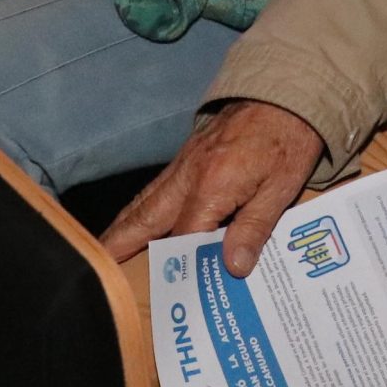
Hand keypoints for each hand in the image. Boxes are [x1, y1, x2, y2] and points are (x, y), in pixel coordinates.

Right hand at [100, 100, 323, 275]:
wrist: (285, 90)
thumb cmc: (288, 139)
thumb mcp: (282, 187)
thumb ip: (254, 228)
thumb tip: (233, 268)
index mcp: (211, 186)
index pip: (185, 238)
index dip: (180, 269)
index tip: (174, 297)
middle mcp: (188, 175)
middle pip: (146, 216)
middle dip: (120, 242)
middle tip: (99, 267)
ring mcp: (185, 162)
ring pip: (146, 200)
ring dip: (124, 225)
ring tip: (106, 249)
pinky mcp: (189, 154)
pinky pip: (157, 187)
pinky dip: (141, 207)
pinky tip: (138, 218)